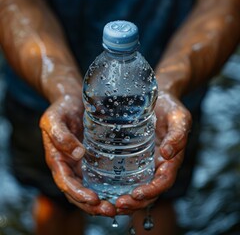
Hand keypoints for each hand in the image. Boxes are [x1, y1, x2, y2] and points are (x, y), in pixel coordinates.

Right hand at [40, 94, 115, 215]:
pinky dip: (107, 186)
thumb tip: (77, 155)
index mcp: (57, 159)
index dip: (78, 194)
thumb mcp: (54, 119)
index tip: (94, 200)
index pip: (65, 183)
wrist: (71, 101)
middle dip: (92, 205)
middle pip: (78, 192)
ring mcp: (80, 163)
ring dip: (101, 200)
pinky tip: (121, 189)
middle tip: (111, 210)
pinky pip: (98, 176)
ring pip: (89, 188)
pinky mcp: (92, 158)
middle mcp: (69, 165)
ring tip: (118, 206)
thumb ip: (61, 136)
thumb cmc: (61, 109)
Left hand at [115, 91, 191, 213]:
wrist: (157, 98)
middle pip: (149, 190)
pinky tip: (105, 186)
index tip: (135, 195)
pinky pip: (128, 174)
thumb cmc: (169, 107)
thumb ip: (178, 134)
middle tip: (118, 204)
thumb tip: (167, 154)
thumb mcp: (178, 118)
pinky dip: (119, 184)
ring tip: (110, 202)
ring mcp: (146, 161)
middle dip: (136, 201)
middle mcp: (158, 164)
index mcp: (171, 159)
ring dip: (127, 198)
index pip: (163, 181)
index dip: (151, 191)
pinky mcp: (134, 155)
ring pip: (138, 186)